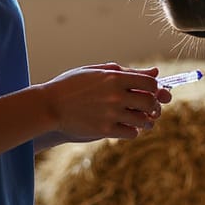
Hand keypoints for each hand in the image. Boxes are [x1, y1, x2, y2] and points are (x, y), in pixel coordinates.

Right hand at [37, 63, 171, 142]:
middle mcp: (116, 95)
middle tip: (152, 108)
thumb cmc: (72, 85)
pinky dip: (133, 131)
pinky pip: (131, 133)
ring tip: (142, 119)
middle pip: (150, 102)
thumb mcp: (97, 72)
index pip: (150, 82)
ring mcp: (111, 113)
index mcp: (114, 77)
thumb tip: (155, 72)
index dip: (156, 88)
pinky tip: (127, 127)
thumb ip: (126, 71)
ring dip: (146, 120)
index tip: (152, 92)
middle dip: (155, 105)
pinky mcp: (104, 130)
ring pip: (143, 119)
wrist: (49, 106)